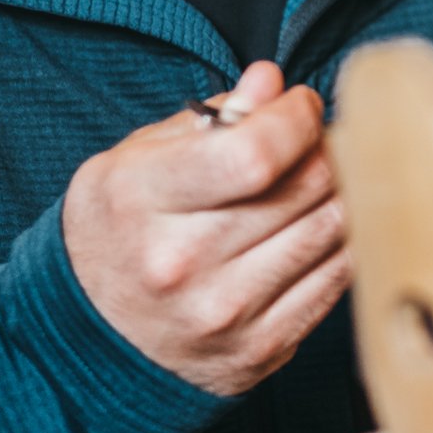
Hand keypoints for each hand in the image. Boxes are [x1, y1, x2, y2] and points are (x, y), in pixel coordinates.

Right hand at [63, 63, 349, 397]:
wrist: (89, 337)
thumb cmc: (118, 233)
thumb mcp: (132, 162)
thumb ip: (205, 120)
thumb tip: (270, 83)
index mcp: (141, 200)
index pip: (255, 154)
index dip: (296, 119)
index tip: (301, 104)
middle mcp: (182, 262)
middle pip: (305, 187)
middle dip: (325, 148)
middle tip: (318, 139)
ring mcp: (225, 312)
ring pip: (332, 231)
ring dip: (342, 192)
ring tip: (322, 180)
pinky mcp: (261, 349)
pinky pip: (337, 280)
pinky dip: (342, 243)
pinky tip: (320, 226)